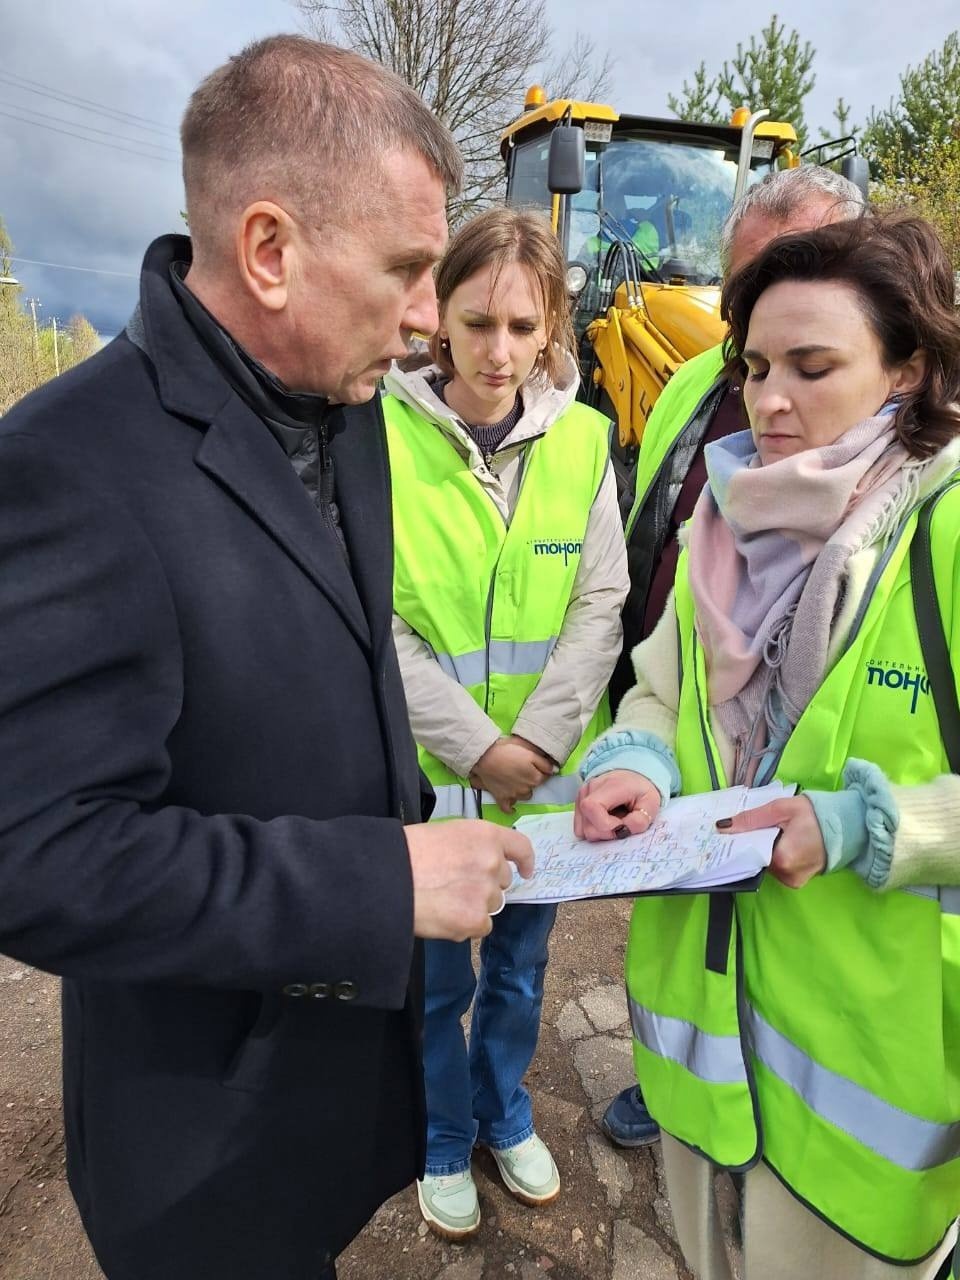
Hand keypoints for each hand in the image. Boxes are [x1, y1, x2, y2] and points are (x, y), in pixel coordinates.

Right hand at [405, 819, 534, 940]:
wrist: (386, 878)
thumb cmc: (407, 852)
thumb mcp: (444, 834)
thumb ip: (470, 847)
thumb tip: (475, 863)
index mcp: (485, 835)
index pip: (521, 847)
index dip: (525, 861)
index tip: (525, 871)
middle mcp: (493, 862)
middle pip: (502, 881)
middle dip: (485, 885)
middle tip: (455, 886)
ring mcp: (487, 892)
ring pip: (490, 905)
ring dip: (474, 905)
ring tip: (442, 901)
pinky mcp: (477, 920)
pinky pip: (480, 926)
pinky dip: (465, 925)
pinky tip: (442, 916)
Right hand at [469, 737, 554, 814]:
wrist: (485, 757)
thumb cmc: (508, 751)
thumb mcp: (530, 751)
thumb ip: (544, 762)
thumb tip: (554, 770)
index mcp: (535, 778)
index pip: (544, 776)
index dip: (539, 769)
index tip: (533, 764)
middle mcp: (527, 790)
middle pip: (534, 787)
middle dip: (530, 779)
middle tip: (521, 769)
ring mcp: (514, 796)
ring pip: (524, 796)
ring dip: (522, 791)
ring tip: (514, 780)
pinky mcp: (502, 799)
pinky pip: (508, 808)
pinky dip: (510, 807)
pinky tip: (511, 803)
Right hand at [574, 770, 660, 840]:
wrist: (631, 777)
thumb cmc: (641, 791)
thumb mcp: (651, 803)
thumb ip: (641, 820)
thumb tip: (622, 831)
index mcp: (609, 785)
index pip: (592, 808)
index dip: (607, 826)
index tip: (623, 826)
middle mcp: (589, 789)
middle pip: (587, 826)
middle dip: (607, 833)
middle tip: (622, 824)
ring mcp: (581, 797)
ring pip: (582, 830)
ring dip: (600, 832)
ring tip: (614, 820)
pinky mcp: (578, 805)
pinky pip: (580, 828)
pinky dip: (594, 829)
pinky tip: (605, 820)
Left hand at [716, 796, 825, 887]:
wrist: (846, 826)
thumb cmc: (814, 815)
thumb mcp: (780, 808)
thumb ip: (751, 819)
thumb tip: (722, 826)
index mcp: (782, 859)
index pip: (748, 852)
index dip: (738, 841)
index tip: (728, 832)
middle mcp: (786, 875)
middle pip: (756, 860)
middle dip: (750, 844)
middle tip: (747, 828)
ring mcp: (793, 881)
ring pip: (766, 865)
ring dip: (763, 850)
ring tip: (766, 833)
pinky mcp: (797, 882)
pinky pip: (777, 870)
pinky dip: (774, 857)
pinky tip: (778, 843)